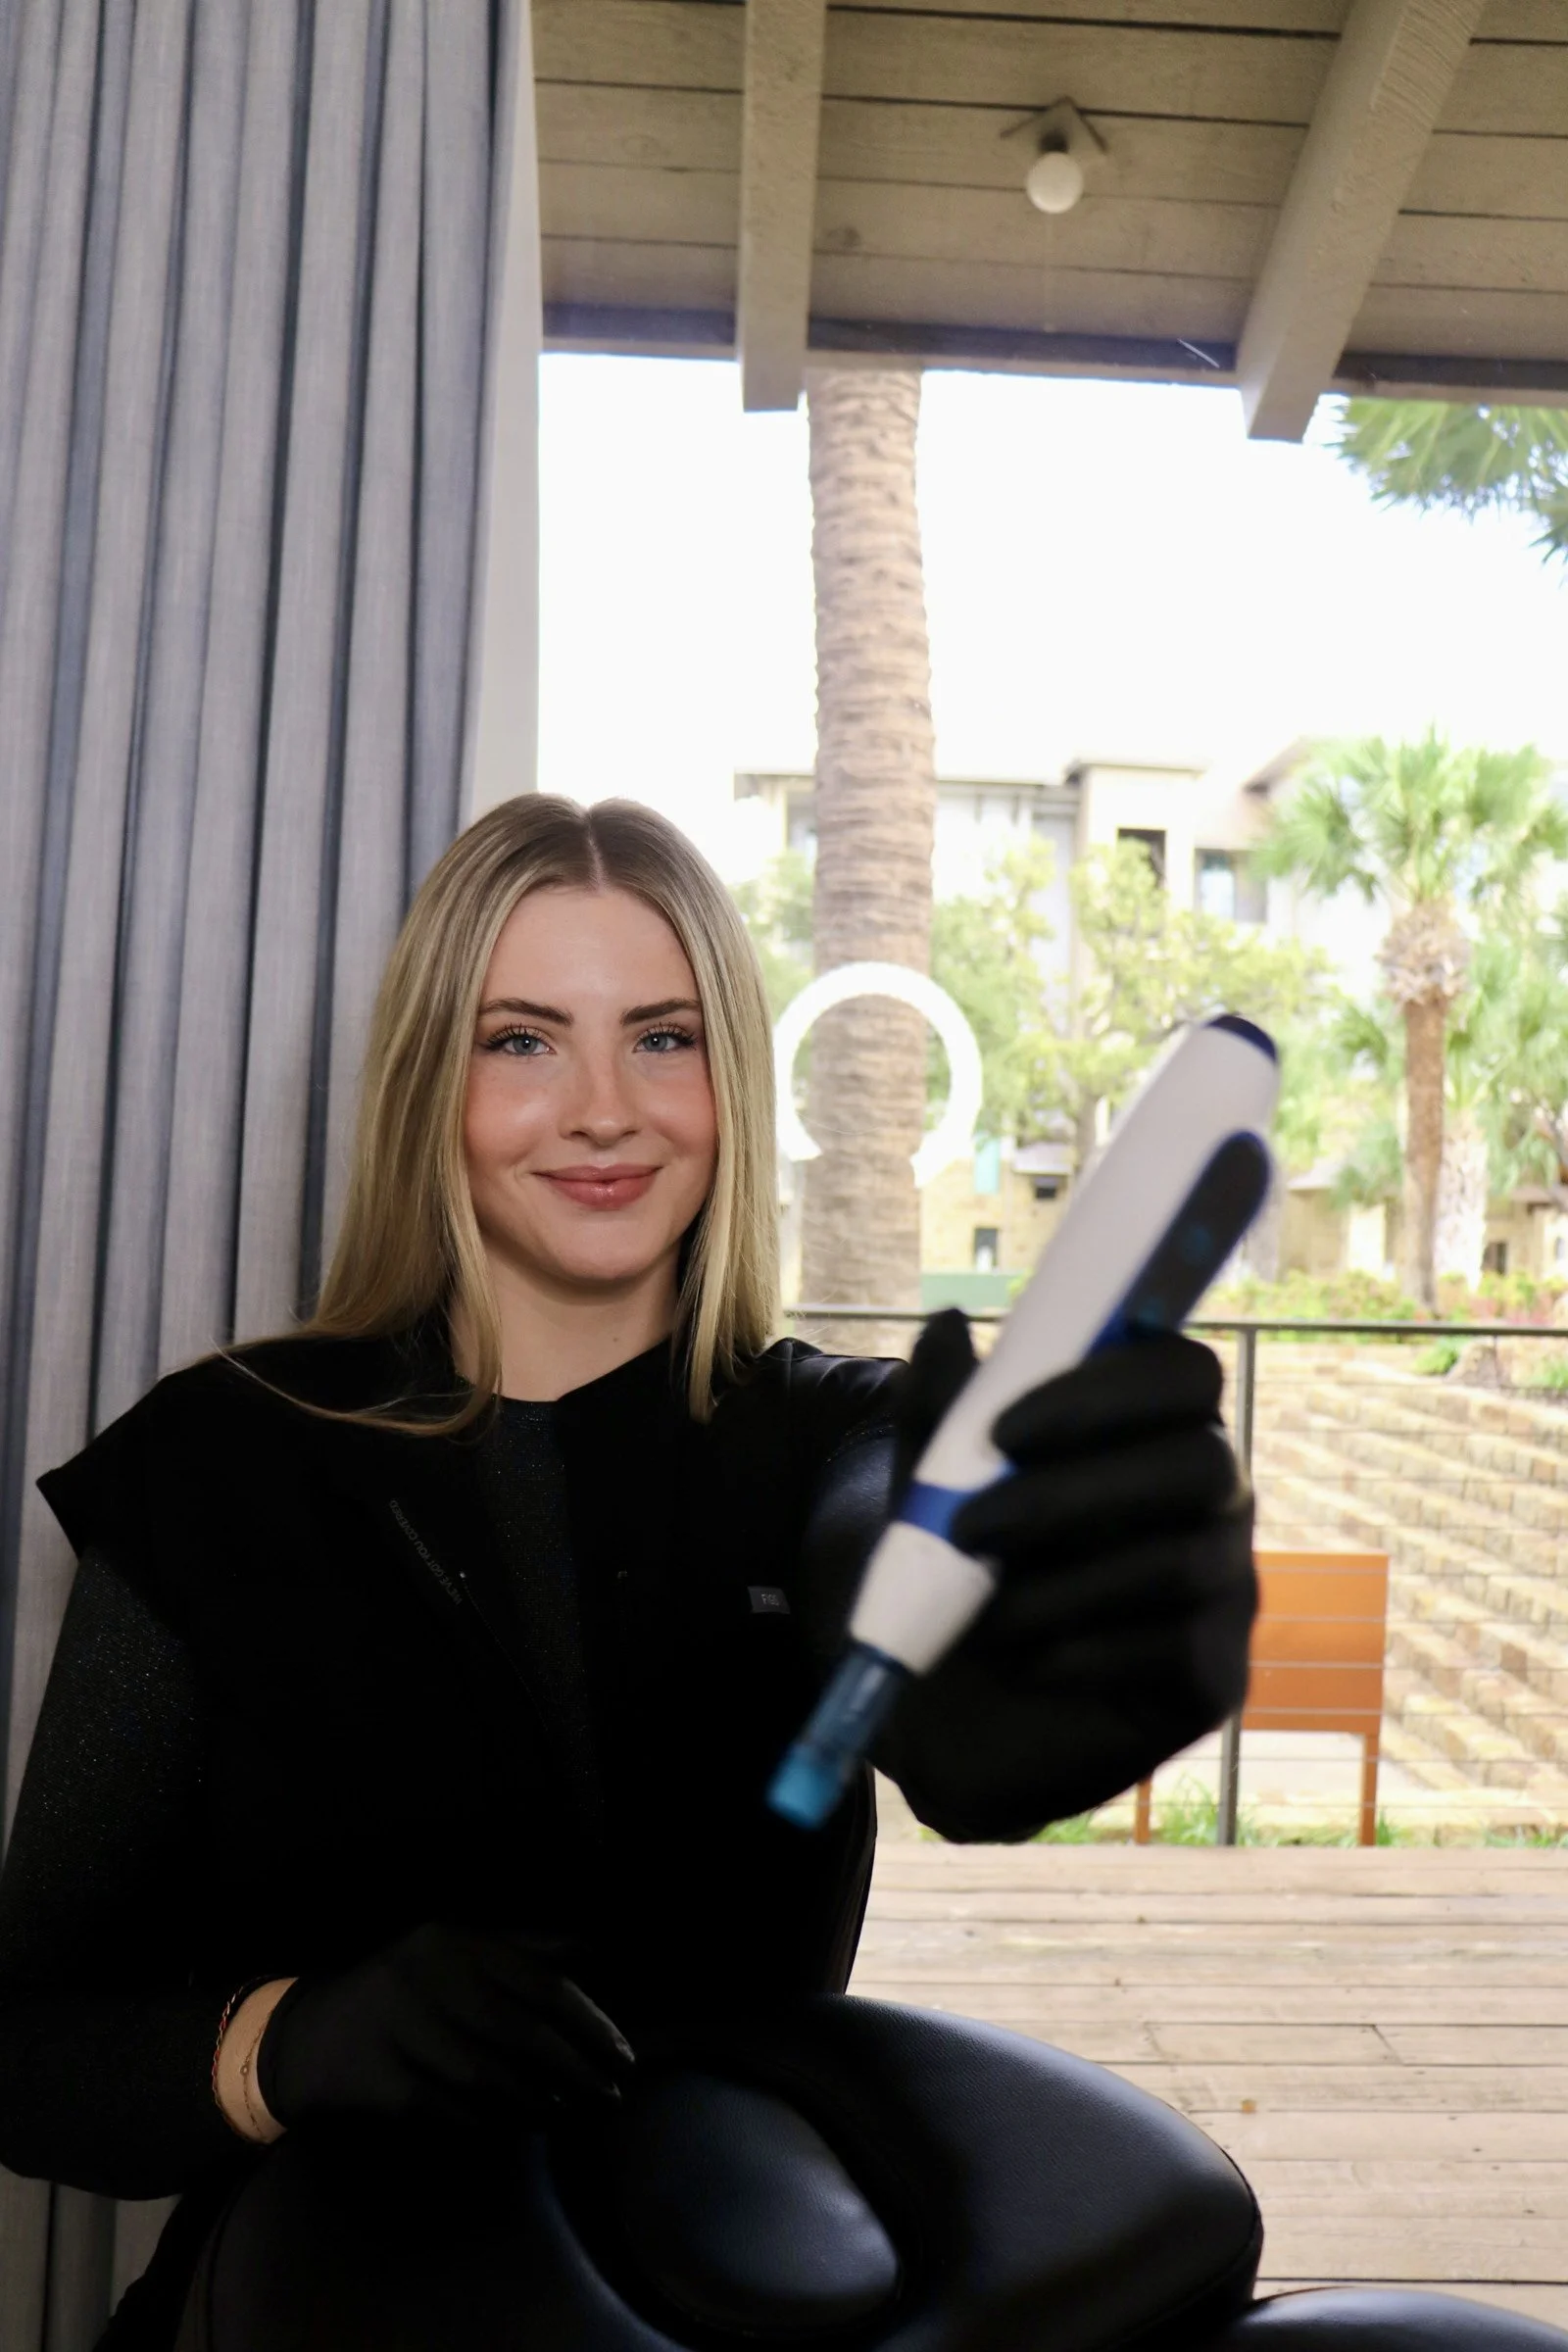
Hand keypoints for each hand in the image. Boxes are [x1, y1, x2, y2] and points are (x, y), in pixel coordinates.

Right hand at [254, 1922, 635, 2134]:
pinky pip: (457, 2112)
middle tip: (613, 2095)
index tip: (624, 2055)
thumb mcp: (453, 1952)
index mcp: (452, 1941)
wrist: (305, 2035)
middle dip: (577, 2069)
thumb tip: (595, 1950)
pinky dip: (499, 2123)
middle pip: (521, 2032)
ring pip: (491, 2077)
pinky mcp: (384, 2086)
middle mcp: (426, 1979)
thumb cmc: (399, 1990)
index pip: (539, 1982)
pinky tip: (526, 2125)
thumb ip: (522, 1949)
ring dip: (543, 2102)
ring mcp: (401, 2034)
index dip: (591, 2023)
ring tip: (577, 2113)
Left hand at [875, 1310, 1256, 1841]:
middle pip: (1200, 1463)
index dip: (1103, 1393)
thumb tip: (947, 1324)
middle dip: (1075, 1494)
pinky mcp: (1215, 1675)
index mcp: (1158, 1424)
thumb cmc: (967, 1570)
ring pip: (1182, 1561)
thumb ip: (942, 1411)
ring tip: (982, 1613)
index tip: (1003, 1432)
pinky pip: (1177, 1650)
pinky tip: (1026, 1659)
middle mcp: (1214, 1494)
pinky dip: (1087, 1651)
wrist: (958, 1711)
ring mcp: (1226, 1586)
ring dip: (1065, 1583)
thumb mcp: (933, 1488)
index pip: (1184, 1373)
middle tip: (970, 1527)